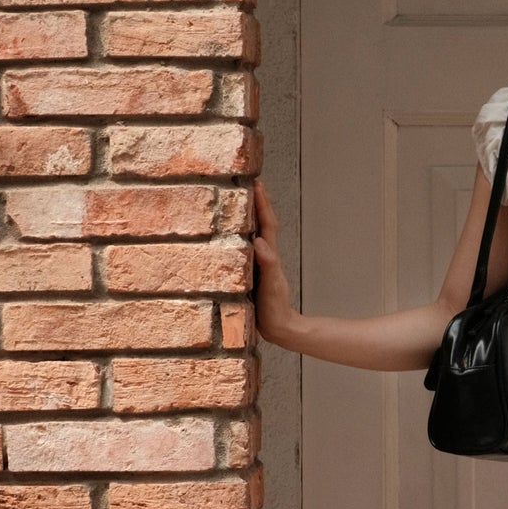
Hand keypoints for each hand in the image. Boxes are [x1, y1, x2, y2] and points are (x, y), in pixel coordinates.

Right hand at [250, 179, 300, 347]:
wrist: (279, 327)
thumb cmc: (275, 307)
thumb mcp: (272, 285)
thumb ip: (268, 265)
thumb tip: (260, 242)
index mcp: (268, 254)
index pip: (266, 223)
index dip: (262, 203)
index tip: (256, 182)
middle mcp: (263, 254)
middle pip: (260, 222)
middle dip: (254, 201)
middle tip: (245, 181)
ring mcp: (256, 262)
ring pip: (252, 232)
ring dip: (247, 214)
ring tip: (236, 197)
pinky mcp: (249, 271)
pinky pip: (243, 246)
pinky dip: (239, 234)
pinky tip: (228, 232)